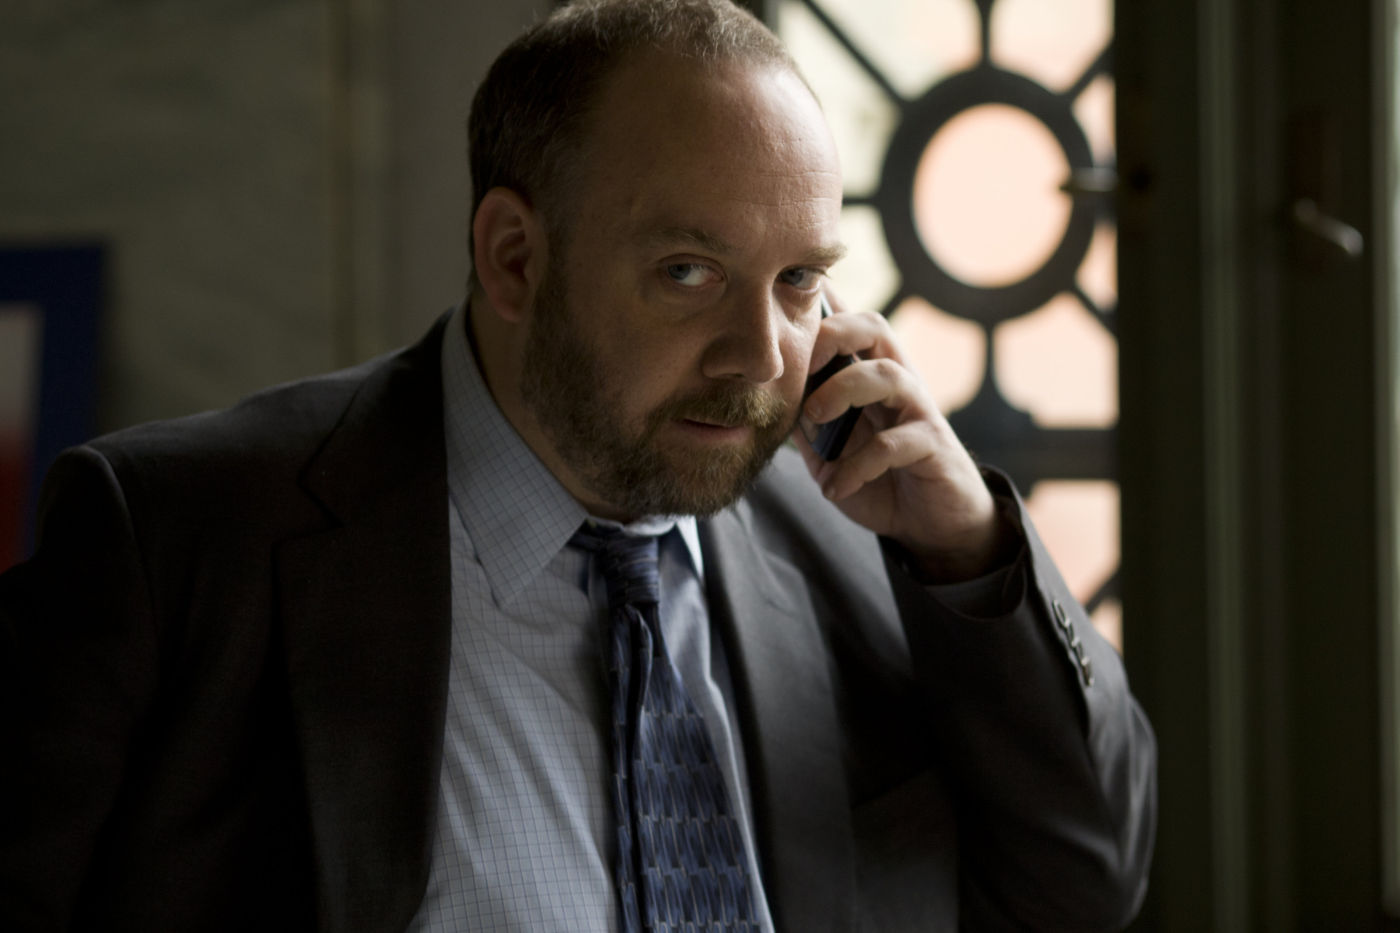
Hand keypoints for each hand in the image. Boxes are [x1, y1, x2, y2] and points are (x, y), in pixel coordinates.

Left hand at [793, 292, 1016, 581]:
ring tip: (814, 418)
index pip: (850, 323)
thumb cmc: (879, 479)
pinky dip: (857, 465)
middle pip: (875, 327)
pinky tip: (835, 487)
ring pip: (888, 374)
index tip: (783, 322)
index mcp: (870, 374)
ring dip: (843, 390)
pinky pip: (895, 443)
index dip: (820, 308)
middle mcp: (899, 382)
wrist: (929, 524)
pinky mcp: (933, 446)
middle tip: (801, 370)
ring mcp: (919, 410)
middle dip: (832, 336)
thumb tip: (767, 398)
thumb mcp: (829, 451)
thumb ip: (805, 423)